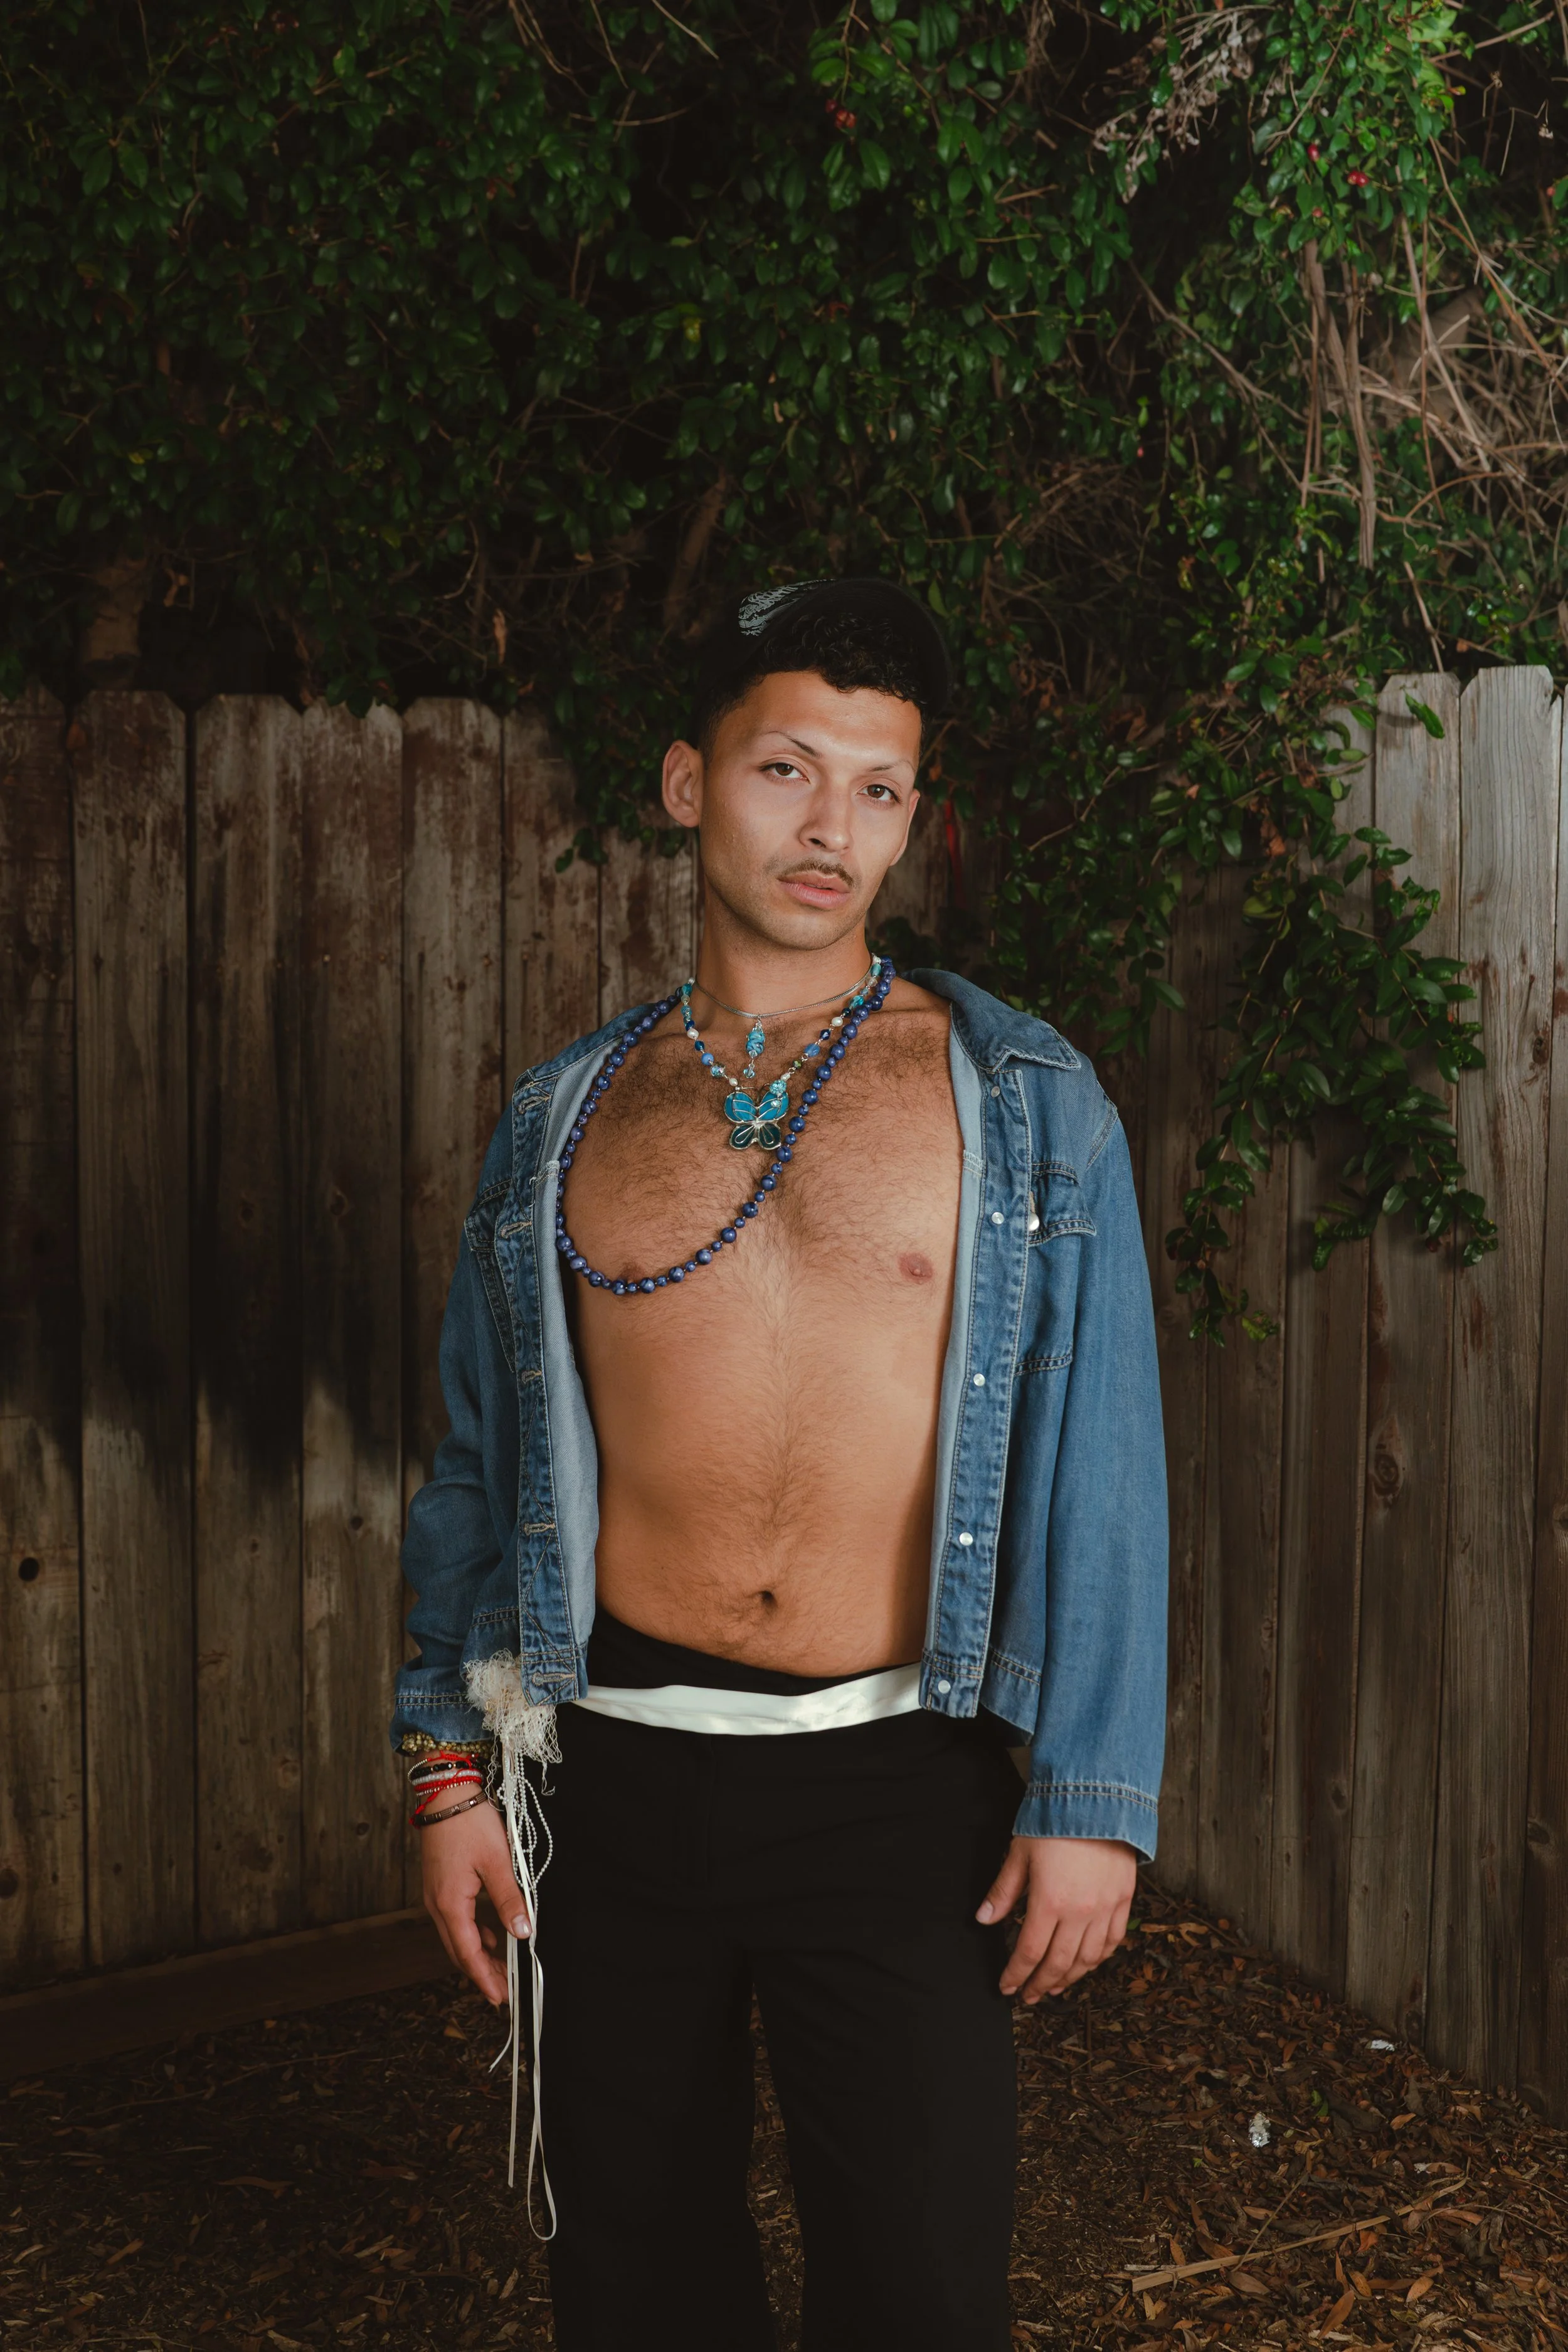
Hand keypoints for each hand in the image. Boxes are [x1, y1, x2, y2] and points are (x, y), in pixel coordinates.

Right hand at [421, 1798, 530, 2006]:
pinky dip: (474, 1933)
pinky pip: (456, 1920)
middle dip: (482, 1972)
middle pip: (460, 1950)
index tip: (499, 1998)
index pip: (468, 1953)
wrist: (446, 1794)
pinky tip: (491, 1934)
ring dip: (478, 1953)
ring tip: (502, 1965)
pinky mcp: (440, 1885)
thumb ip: (510, 1900)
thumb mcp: (497, 1862)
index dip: (484, 1978)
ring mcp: (436, 1895)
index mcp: (451, 1904)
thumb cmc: (469, 1823)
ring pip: (457, 1936)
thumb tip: (524, 1931)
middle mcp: (438, 1905)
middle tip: (504, 1989)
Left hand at [977, 1835, 1135, 2002]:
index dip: (1016, 1974)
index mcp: (1049, 1902)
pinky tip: (1088, 1963)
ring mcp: (1104, 1908)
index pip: (1029, 1952)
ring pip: (1088, 1958)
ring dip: (1070, 1977)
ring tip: (1055, 1986)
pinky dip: (1099, 1958)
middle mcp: (1079, 1913)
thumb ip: (1004, 1891)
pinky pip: (1113, 1941)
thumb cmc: (1053, 1822)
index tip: (1007, 1987)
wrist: (1098, 1797)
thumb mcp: (1019, 1853)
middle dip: (1041, 1984)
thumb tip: (984, 1919)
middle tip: (1029, 1996)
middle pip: (1059, 1963)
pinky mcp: (1123, 1899)